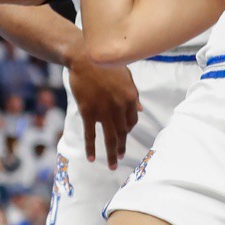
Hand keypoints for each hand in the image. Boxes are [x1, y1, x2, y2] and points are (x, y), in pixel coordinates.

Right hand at [68, 54, 141, 168]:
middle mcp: (119, 107)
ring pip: (109, 138)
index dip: (128, 129)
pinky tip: (92, 158)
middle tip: (120, 158)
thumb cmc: (106, 64)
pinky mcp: (88, 112)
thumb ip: (133, 93)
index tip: (124, 134)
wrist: (85, 58)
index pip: (132, 120)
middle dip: (121, 147)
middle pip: (123, 132)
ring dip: (111, 154)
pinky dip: (91, 147)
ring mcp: (103, 111)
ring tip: (112, 166)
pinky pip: (90, 134)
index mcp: (130, 97)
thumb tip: (140, 109)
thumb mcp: (126, 76)